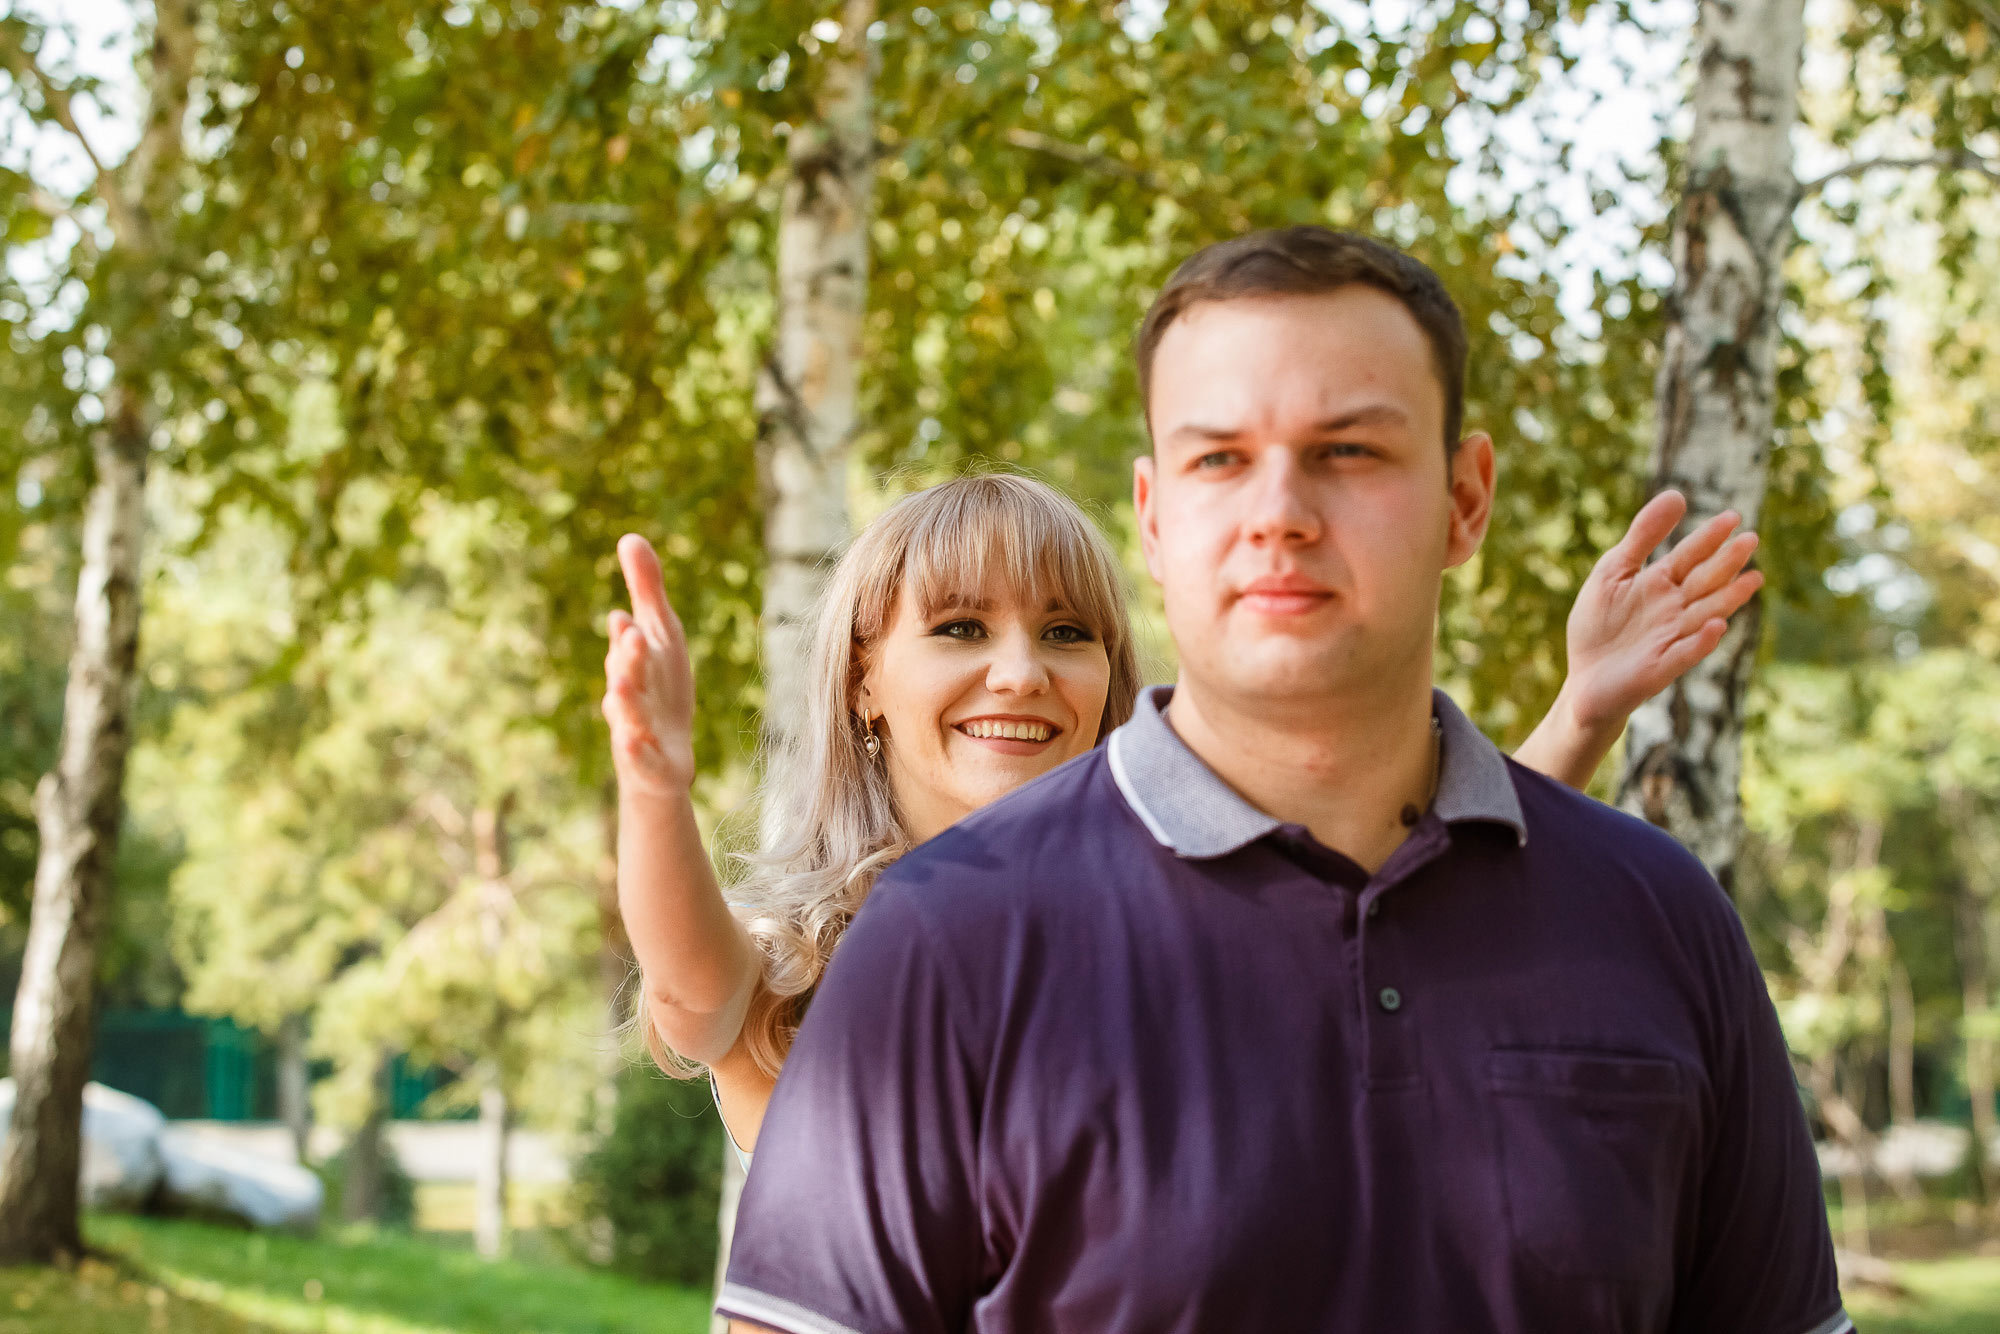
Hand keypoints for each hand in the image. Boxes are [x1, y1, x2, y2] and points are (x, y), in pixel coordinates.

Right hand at [602, 534, 697, 798]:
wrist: (665, 758)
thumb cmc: (661, 689)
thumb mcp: (661, 636)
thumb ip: (646, 590)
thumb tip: (630, 536)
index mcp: (635, 664)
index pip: (631, 645)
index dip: (628, 634)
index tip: (625, 617)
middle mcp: (632, 695)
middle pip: (628, 674)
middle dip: (628, 657)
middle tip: (630, 637)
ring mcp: (640, 730)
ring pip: (629, 715)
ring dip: (626, 699)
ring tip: (622, 687)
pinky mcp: (652, 764)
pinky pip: (641, 758)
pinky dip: (635, 750)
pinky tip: (630, 743)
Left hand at [1561, 490, 1763, 732]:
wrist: (1584, 680)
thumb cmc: (1598, 625)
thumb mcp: (1613, 571)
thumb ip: (1642, 537)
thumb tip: (1677, 494)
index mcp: (1661, 584)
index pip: (1690, 556)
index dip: (1709, 537)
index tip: (1732, 516)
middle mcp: (1674, 609)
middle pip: (1705, 581)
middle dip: (1727, 562)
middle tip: (1750, 539)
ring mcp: (1672, 638)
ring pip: (1706, 613)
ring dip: (1729, 598)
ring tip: (1753, 578)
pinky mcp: (1662, 667)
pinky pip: (1686, 653)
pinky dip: (1702, 641)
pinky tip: (1717, 624)